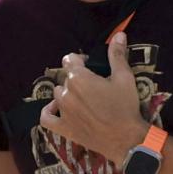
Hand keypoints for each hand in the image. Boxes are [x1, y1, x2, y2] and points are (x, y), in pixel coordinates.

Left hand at [38, 32, 145, 161]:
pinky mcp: (63, 128)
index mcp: (79, 78)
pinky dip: (49, 111)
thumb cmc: (125, 107)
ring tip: (83, 99)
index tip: (90, 65)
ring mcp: (62, 111)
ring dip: (67, 94)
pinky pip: (46, 118)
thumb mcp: (124, 78)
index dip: (80, 61)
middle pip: (65, 78)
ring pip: (58, 95)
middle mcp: (66, 93)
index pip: (69, 60)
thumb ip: (117, 55)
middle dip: (77, 79)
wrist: (125, 139)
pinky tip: (57, 109)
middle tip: (93, 87)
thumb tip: (119, 34)